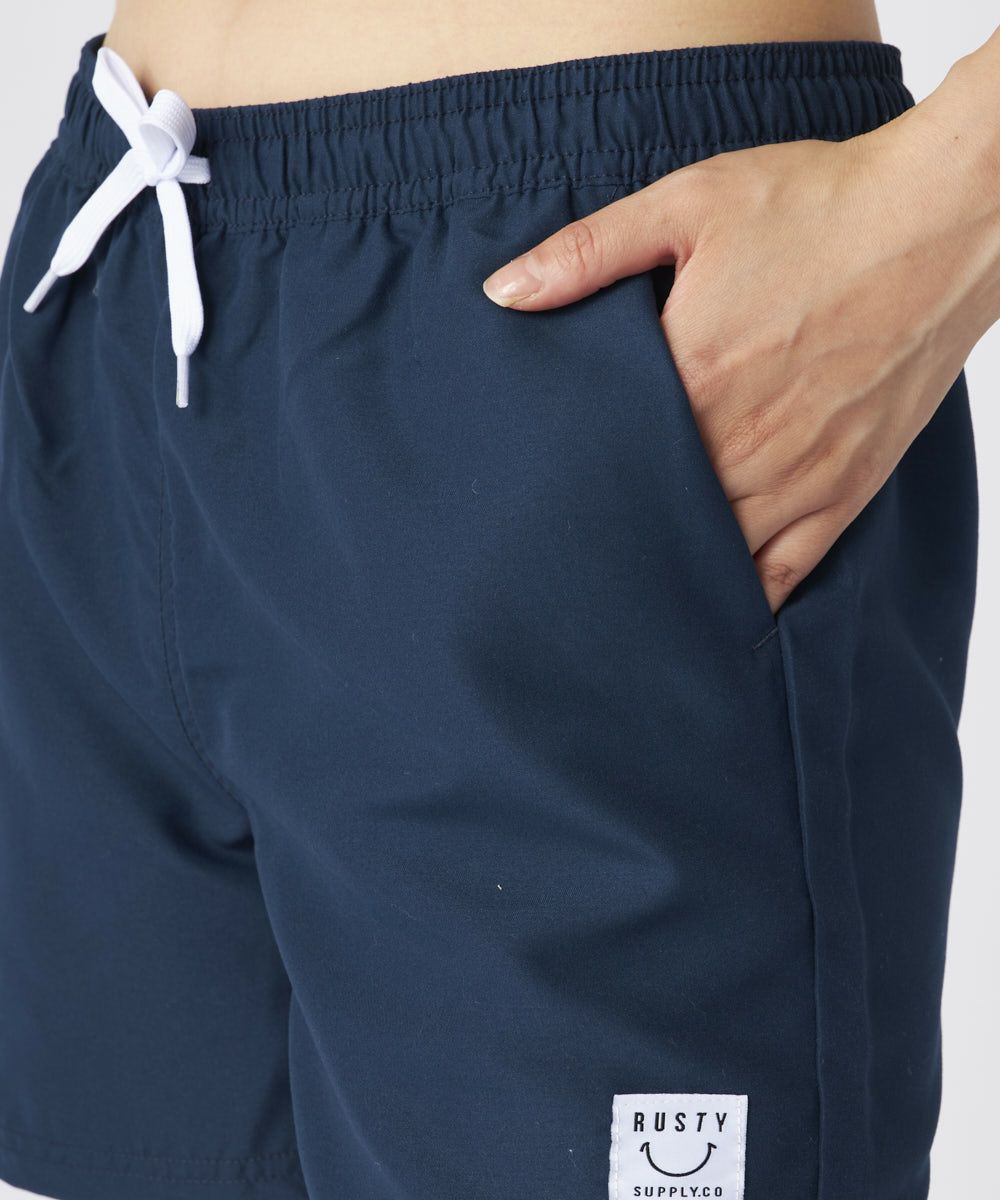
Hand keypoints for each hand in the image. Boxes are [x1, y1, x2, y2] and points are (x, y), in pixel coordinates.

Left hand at [482, 79, 999, 611]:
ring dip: (666, 570)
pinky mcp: (846, 490)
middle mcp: (742, 444)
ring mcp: (799, 477)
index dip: (565, 484)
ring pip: (712, 556)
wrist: (945, 219)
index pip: (603, 460)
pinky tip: (710, 608)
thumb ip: (586, 253)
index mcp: (692, 378)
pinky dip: (744, 596)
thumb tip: (500, 293)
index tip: (533, 500)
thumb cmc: (818, 205)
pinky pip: (785, 572)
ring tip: (620, 590)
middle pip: (653, 518)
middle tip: (565, 556)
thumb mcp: (688, 202)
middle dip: (608, 534)